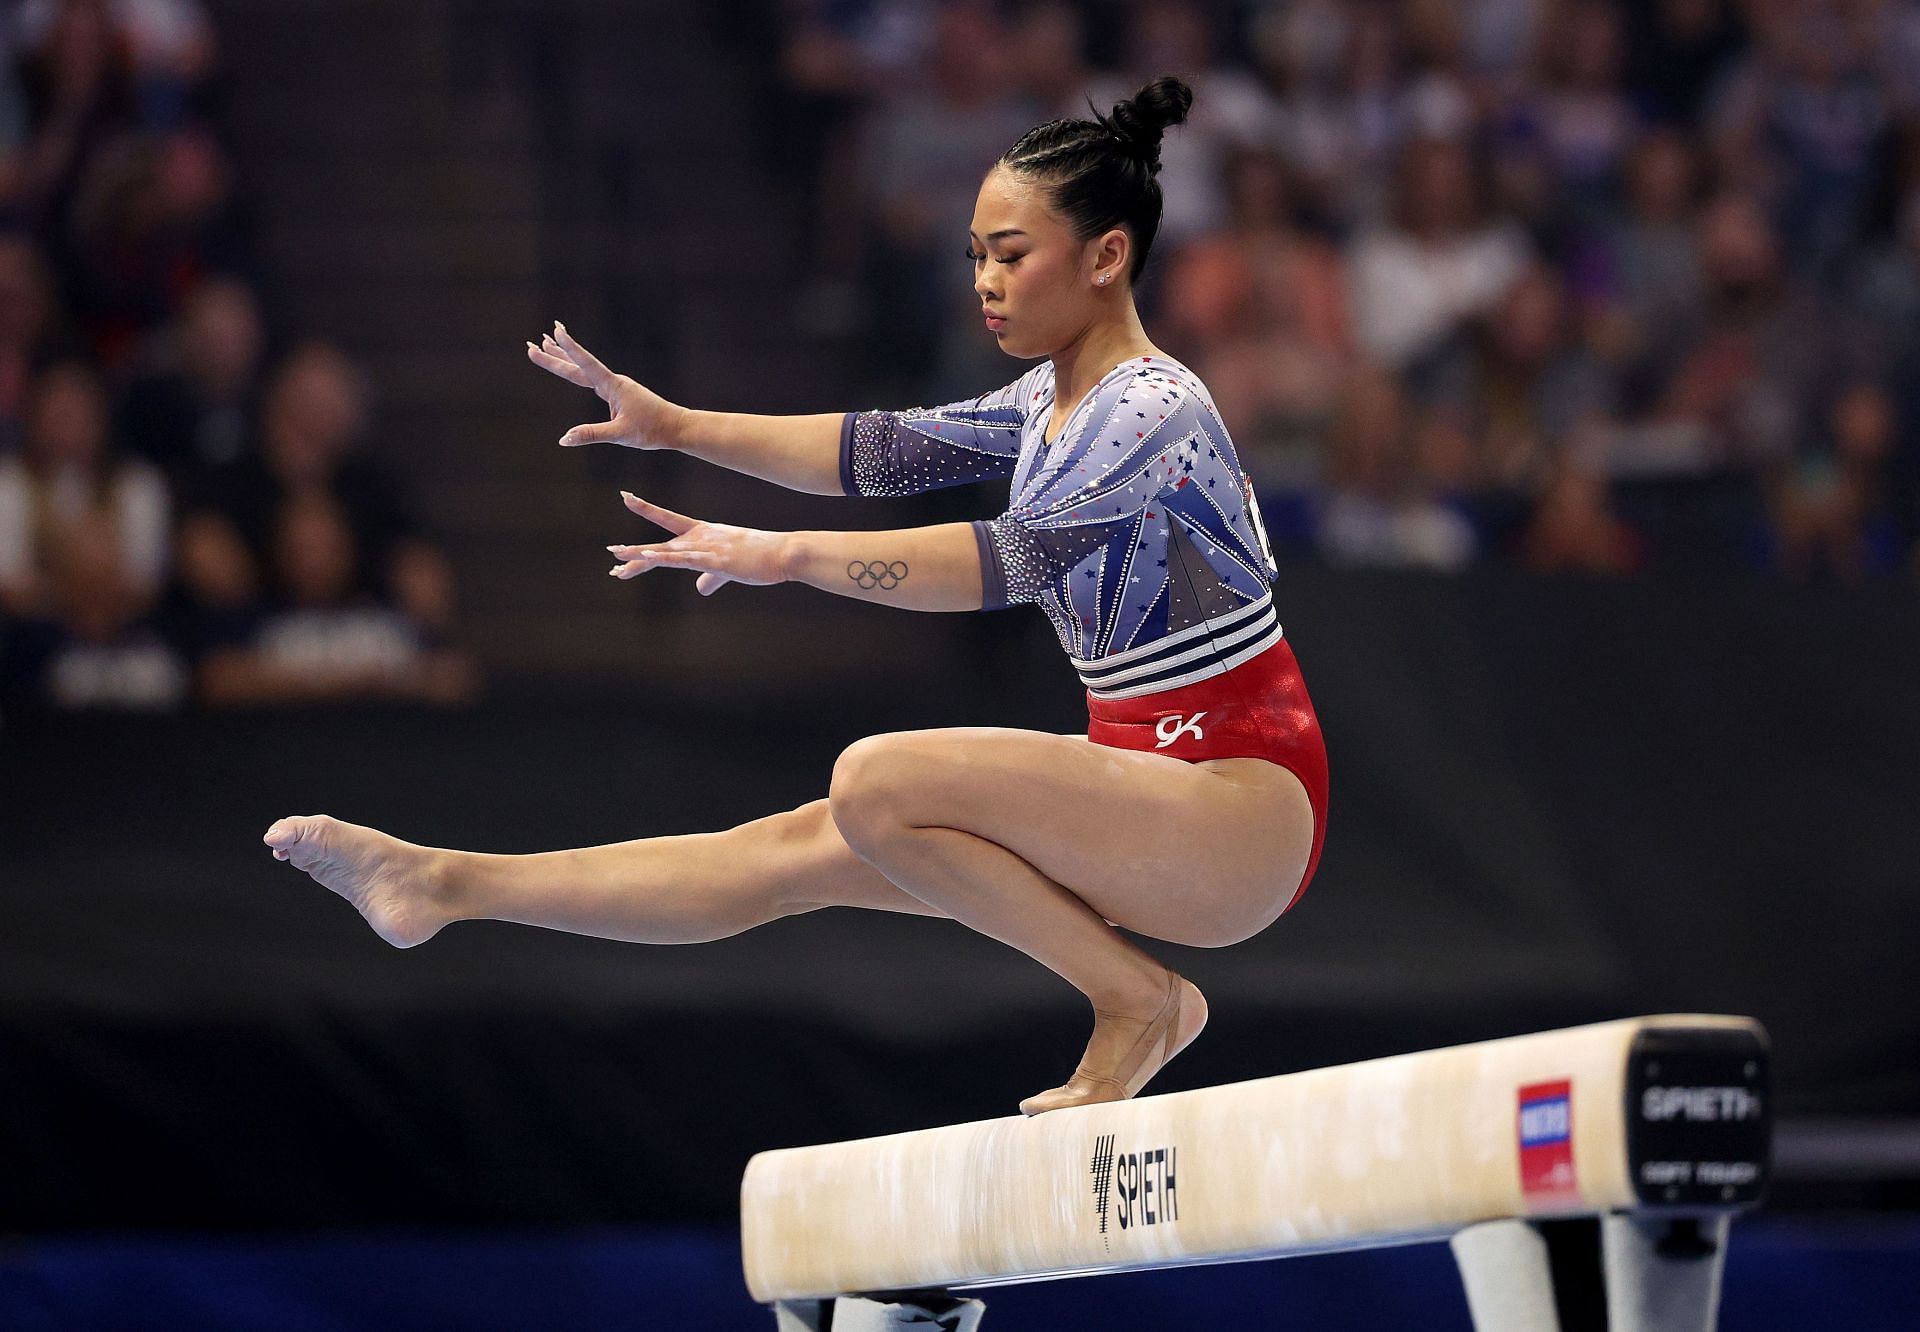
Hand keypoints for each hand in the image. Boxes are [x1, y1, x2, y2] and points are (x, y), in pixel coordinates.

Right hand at [526, 320, 686, 449]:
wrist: (676, 427)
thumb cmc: (652, 430)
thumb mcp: (620, 434)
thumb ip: (592, 434)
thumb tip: (564, 439)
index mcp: (613, 386)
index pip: (585, 364)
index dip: (569, 348)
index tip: (555, 330)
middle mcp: (612, 382)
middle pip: (577, 366)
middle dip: (554, 355)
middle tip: (531, 343)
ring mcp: (615, 386)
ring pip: (583, 370)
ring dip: (564, 358)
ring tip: (545, 345)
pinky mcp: (618, 394)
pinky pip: (592, 379)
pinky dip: (579, 371)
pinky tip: (574, 370)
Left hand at [606, 492, 789, 596]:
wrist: (782, 552)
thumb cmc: (761, 558)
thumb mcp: (731, 569)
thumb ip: (711, 578)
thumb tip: (700, 589)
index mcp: (703, 533)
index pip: (668, 519)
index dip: (647, 509)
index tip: (627, 498)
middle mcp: (699, 537)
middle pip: (661, 545)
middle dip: (635, 551)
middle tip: (612, 552)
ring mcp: (705, 548)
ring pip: (666, 553)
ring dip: (641, 558)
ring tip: (619, 561)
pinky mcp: (714, 560)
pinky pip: (683, 560)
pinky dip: (664, 558)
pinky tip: (647, 557)